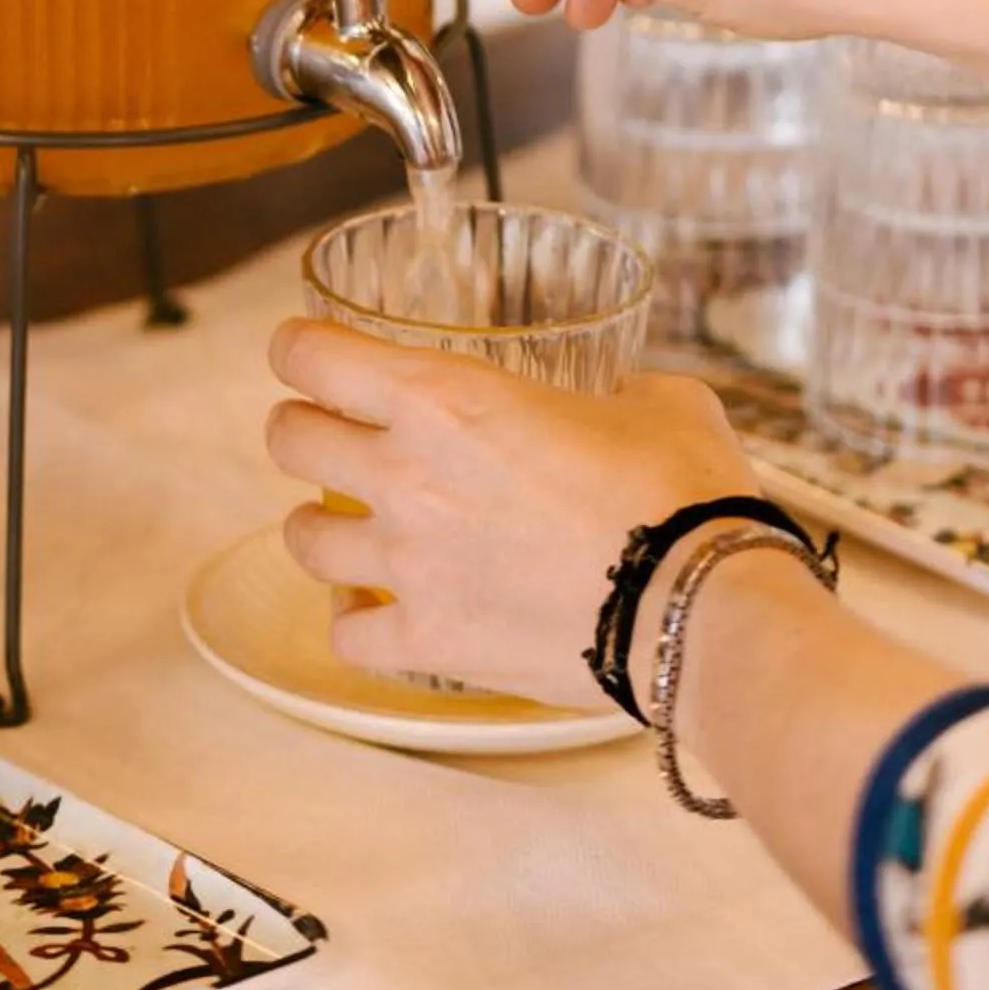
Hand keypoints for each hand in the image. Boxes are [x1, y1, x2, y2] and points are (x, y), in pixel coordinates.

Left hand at [267, 317, 757, 707]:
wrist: (700, 609)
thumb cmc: (681, 492)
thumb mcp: (657, 401)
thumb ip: (618, 391)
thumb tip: (626, 401)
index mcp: (442, 396)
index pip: (310, 355)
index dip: (299, 347)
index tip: (308, 351)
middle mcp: (405, 474)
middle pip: (288, 440)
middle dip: (302, 427)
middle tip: (332, 433)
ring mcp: (409, 565)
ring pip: (300, 537)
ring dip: (317, 523)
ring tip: (345, 524)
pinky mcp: (432, 642)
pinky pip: (348, 637)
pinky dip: (353, 622)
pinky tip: (372, 612)